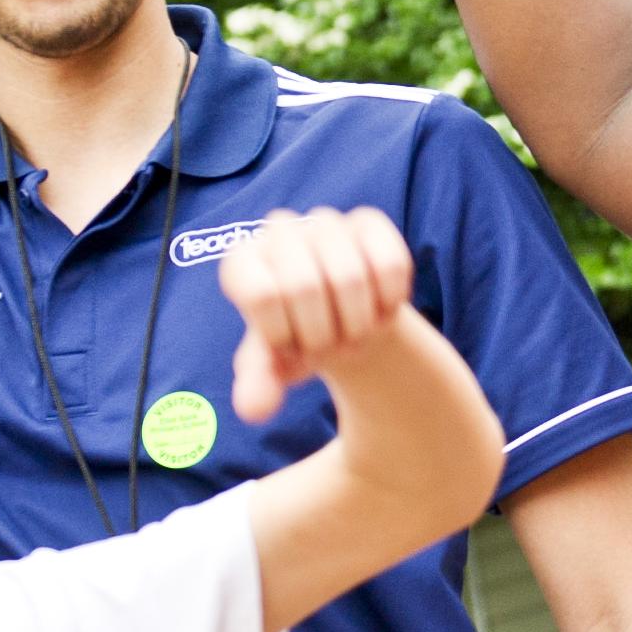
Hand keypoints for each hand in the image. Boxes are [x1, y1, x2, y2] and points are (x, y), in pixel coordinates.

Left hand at [220, 208, 420, 420]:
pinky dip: (388, 301)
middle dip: (323, 333)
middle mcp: (278, 231)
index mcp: (243, 262)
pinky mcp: (368, 221)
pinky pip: (388, 263)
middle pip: (304, 286)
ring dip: (357, 323)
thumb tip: (254, 409)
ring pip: (349, 276)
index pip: (261, 294)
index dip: (284, 334)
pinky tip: (380, 309)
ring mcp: (324, 221)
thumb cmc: (299, 340)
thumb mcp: (275, 367)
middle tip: (328, 347)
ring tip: (353, 332)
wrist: (343, 321)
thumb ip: (261, 385)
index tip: (289, 346)